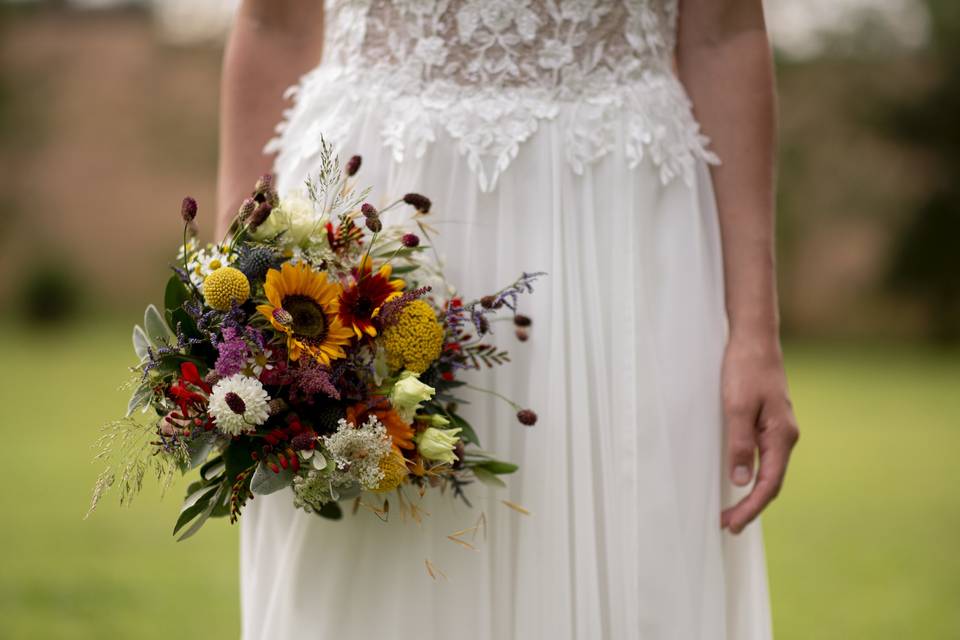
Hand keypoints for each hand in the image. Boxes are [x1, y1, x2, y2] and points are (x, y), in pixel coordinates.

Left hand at [719, 335, 798, 533]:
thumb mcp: (737, 408)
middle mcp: (785, 436)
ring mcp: (779, 430)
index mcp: (781, 436)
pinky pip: (764, 457)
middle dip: (750, 507)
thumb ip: (740, 445)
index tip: (731, 524)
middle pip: (771, 482)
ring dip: (751, 493)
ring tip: (730, 511)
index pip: (769, 485)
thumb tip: (742, 481)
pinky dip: (752, 474)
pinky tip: (739, 480)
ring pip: (769, 471)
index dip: (750, 508)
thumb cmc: (745, 369)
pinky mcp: (769, 422)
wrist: (754, 340)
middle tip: (726, 525)